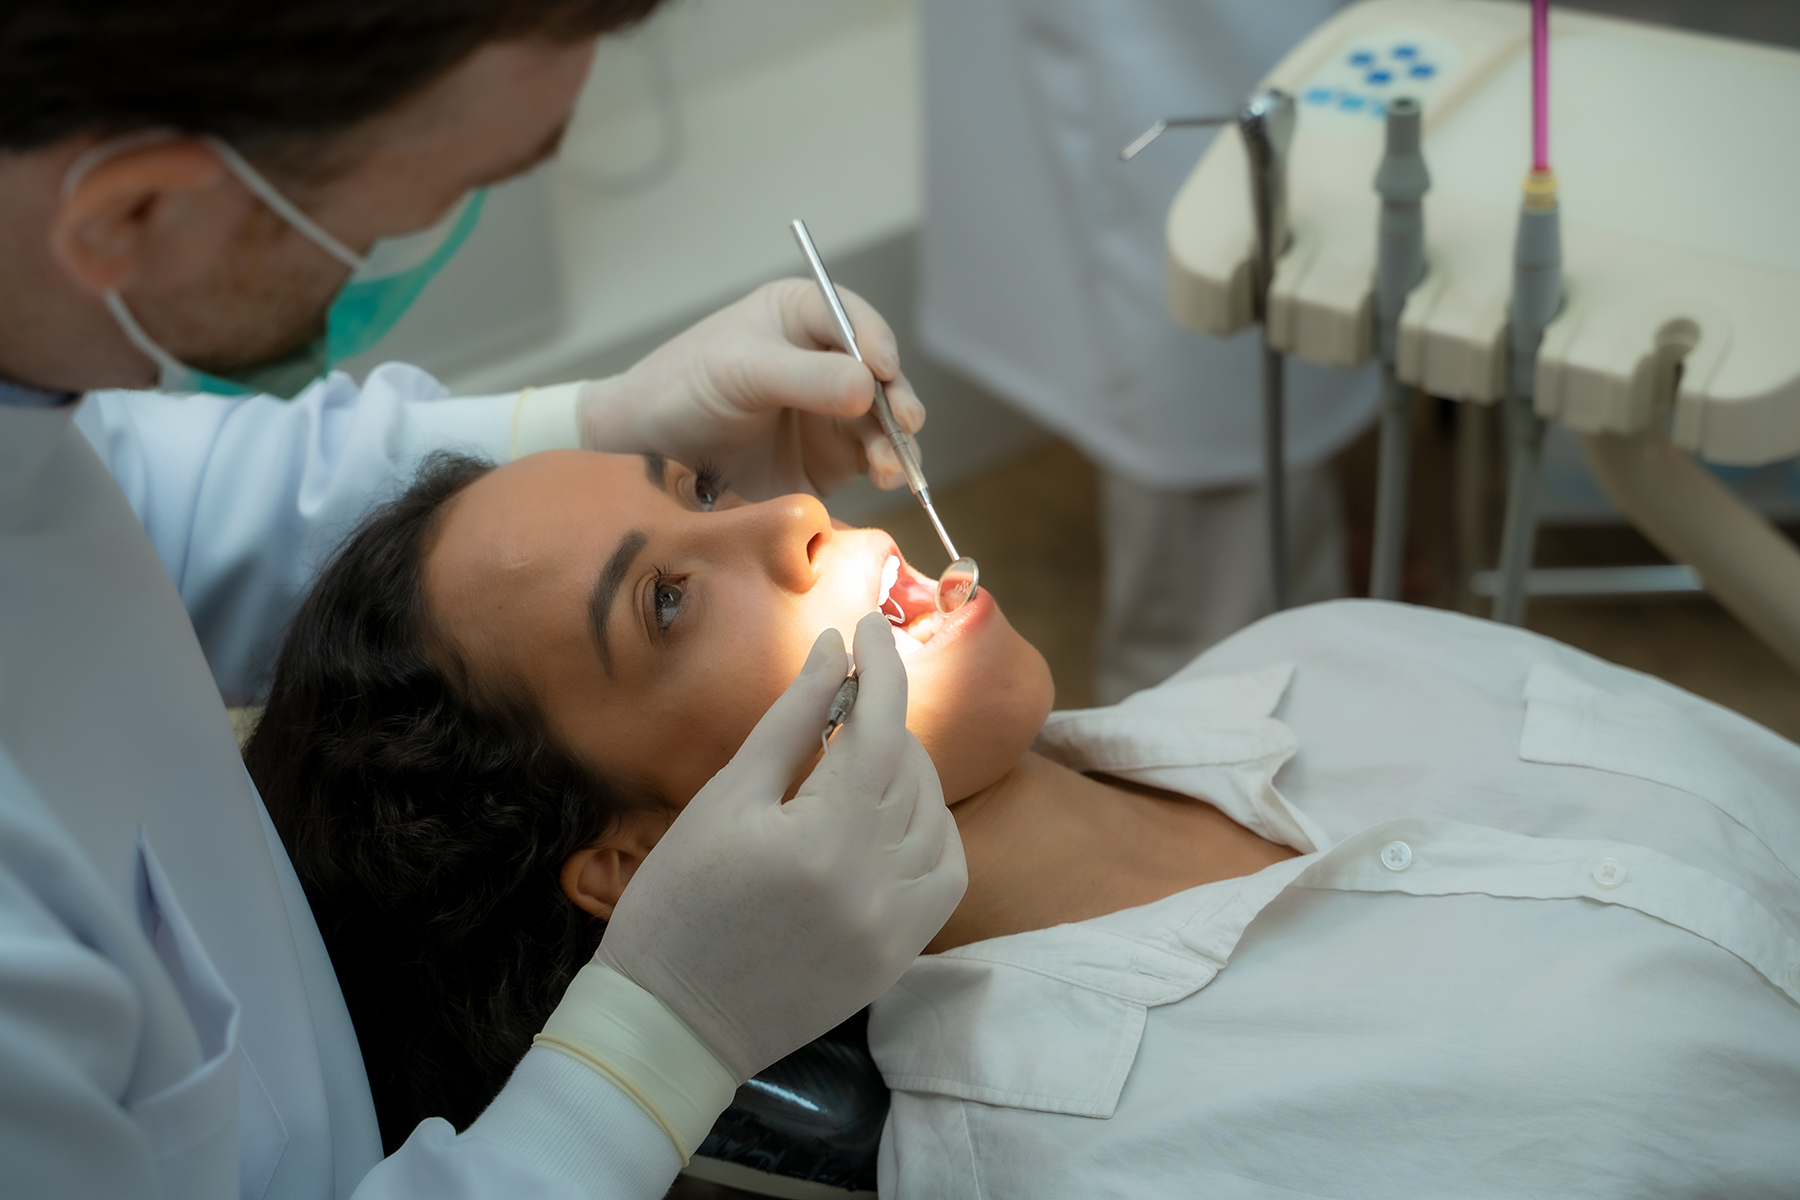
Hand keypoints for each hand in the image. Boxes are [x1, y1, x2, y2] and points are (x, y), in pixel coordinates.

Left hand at [577, 279, 926, 500]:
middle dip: (896, 398)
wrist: (648, 454)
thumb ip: (805, 377)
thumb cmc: (682, 389)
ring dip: (895, 440)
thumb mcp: (740, 371)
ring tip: (889, 463)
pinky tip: (888, 475)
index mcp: (801, 316)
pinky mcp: (833, 458)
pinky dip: (889, 467)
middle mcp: (825, 360)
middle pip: (882, 374)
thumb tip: (871, 387)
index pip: (853, 321)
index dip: (875, 343)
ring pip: (886, 420)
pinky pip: (875, 459)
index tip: (881, 369)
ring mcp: (832, 411)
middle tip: (902, 422)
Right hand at [594, 612, 964, 1081]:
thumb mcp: (724, 800)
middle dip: (879, 721)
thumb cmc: (676, 903)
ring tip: (852, 762)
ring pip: (935, 816)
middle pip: (910, 769)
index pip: (880, 728)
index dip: (880, 665)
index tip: (866, 624)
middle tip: (838, 702)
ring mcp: (897, 927)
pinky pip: (945, 872)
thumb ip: (790, 721)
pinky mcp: (901, 955)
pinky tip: (885, 817)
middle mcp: (876, 885)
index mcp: (823, 840)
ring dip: (905, 774)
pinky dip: (927, 831)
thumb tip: (832, 652)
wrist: (671, 1023)